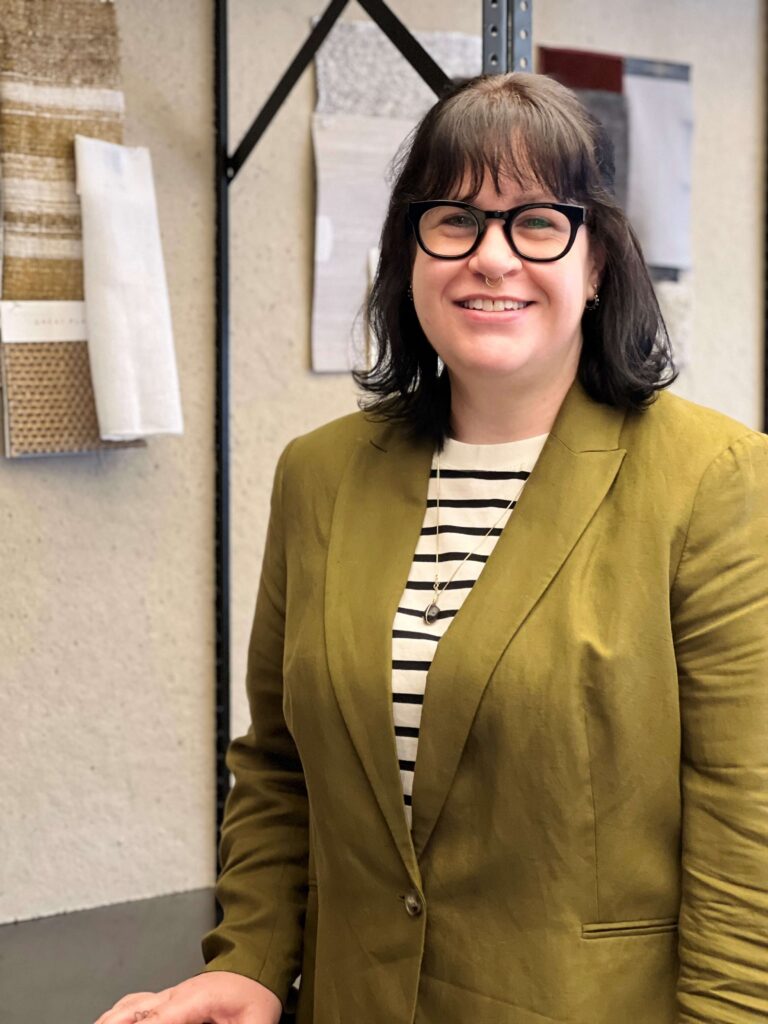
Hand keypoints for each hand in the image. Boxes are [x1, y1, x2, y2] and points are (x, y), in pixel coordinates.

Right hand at [93, 971, 283, 1023]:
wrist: (254, 967)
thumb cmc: (254, 995)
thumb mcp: (257, 1021)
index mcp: (195, 1000)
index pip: (156, 1020)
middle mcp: (176, 994)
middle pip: (132, 1012)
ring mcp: (168, 994)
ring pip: (128, 1006)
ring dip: (109, 1020)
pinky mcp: (166, 998)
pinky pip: (133, 1004)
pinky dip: (116, 1015)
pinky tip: (108, 1021)